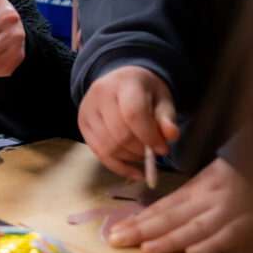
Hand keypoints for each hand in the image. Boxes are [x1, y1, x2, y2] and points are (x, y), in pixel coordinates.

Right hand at [78, 65, 179, 179]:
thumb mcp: (162, 98)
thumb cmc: (144, 91)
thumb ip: (167, 117)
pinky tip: (134, 171)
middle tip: (154, 152)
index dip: (149, 136)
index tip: (163, 148)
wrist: (120, 80)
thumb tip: (171, 136)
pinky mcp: (82, 125)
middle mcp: (100, 94)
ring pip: (108, 147)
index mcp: (124, 82)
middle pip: (119, 133)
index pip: (133, 114)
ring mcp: (87, 110)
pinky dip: (118, 167)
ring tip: (142, 154)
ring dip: (130, 158)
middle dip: (140, 150)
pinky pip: (99, 153)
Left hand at [109, 158, 252, 252]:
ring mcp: (233, 208)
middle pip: (173, 216)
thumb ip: (189, 200)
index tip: (116, 231)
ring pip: (198, 226)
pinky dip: (213, 243)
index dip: (140, 220)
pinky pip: (232, 233)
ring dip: (172, 238)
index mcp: (200, 187)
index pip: (164, 206)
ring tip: (147, 248)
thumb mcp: (213, 180)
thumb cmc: (243, 174)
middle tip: (118, 240)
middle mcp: (211, 197)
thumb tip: (154, 219)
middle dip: (144, 230)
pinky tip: (193, 252)